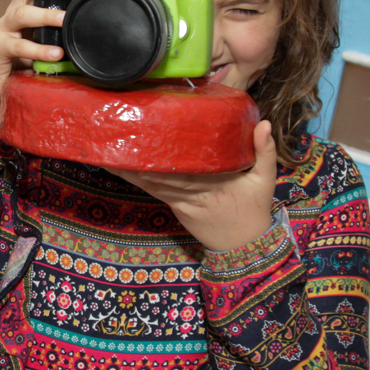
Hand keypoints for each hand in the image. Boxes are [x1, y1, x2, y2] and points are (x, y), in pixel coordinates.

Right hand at [0, 0, 89, 122]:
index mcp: (26, 4)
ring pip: (23, 12)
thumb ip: (57, 30)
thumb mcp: (40, 39)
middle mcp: (14, 11)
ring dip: (46, 14)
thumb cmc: (17, 60)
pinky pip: (19, 46)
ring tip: (65, 18)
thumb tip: (91, 24)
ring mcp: (5, 28)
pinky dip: (38, 49)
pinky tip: (55, 53)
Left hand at [107, 121, 277, 252]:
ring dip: (126, 167)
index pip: (182, 169)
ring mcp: (179, 201)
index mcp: (213, 185)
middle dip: (135, 157)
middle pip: (157, 174)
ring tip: (104, 148)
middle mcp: (191, 193)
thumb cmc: (253, 209)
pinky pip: (151, 190)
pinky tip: (115, 166)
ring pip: (148, 183)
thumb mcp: (265, 180)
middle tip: (113, 135)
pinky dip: (133, 178)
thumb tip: (264, 123)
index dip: (160, 157)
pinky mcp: (174, 206)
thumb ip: (264, 151)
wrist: (244, 246)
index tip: (144, 137)